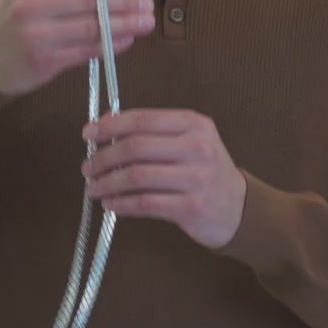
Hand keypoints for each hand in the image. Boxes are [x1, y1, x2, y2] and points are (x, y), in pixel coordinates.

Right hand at [0, 0, 154, 96]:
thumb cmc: (11, 24)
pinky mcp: (43, 60)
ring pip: (92, 27)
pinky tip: (125, 41)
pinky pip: (86, 50)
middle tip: (147, 5)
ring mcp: (36, 33)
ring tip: (145, 23)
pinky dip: (109, 46)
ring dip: (124, 25)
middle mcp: (30, 4)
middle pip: (90, 1)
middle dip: (125, 3)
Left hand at [80, 109, 246, 248]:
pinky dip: (121, 204)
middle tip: (87, 167)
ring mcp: (196, 178)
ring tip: (93, 188)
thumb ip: (154, 133)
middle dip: (103, 157)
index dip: (110, 125)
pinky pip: (145, 203)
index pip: (143, 120)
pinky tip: (110, 204)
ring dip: (107, 183)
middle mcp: (197, 147)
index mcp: (195, 124)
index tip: (88, 133)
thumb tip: (105, 128)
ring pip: (137, 176)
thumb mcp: (190, 141)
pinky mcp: (191, 207)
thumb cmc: (206, 171)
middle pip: (136, 147)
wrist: (240, 208)